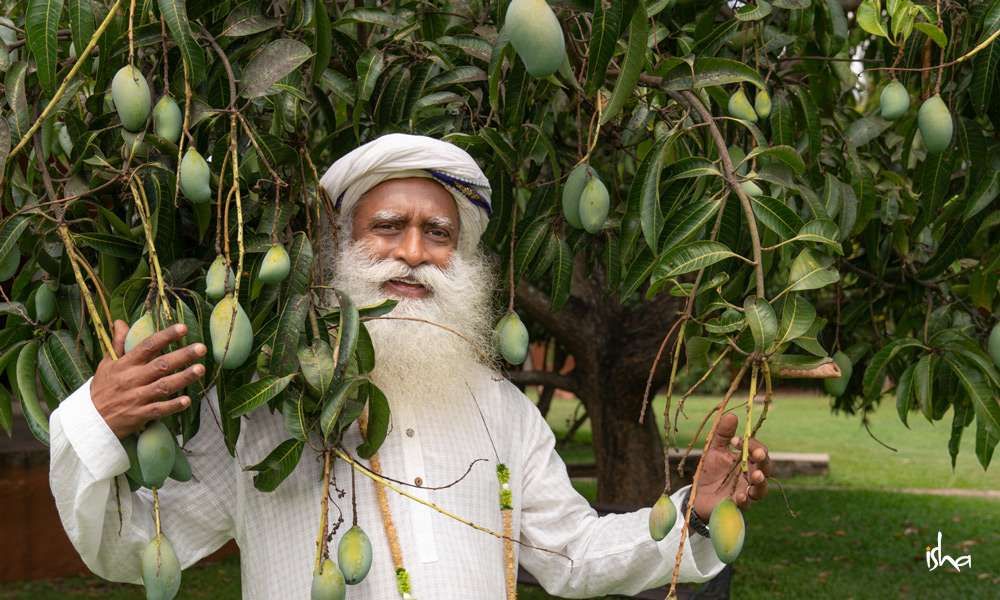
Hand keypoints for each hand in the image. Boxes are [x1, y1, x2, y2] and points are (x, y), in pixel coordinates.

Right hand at [91, 319, 206, 438]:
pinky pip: (159, 410)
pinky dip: (172, 406)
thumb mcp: (107, 363)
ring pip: (163, 386)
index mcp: (125, 364)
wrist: (89, 419)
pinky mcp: (140, 415)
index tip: (183, 328)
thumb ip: (118, 343)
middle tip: (201, 348)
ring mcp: (137, 397)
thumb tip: (121, 321)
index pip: (147, 346)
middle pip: (161, 365)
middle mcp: (133, 379)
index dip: (165, 336)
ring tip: (200, 369)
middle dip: (182, 356)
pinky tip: (187, 400)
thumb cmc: (102, 388)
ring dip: (183, 378)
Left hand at [690, 413, 769, 520]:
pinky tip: (740, 496)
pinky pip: (746, 505)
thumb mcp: (713, 450)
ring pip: (761, 489)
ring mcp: (747, 492)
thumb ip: (722, 434)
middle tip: (757, 454)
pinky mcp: (738, 506)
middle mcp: (751, 476)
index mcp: (747, 460)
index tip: (735, 441)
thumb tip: (731, 415)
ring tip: (755, 476)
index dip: (751, 444)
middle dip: (764, 461)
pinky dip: (744, 500)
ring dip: (760, 482)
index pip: (759, 450)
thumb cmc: (709, 471)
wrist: (697, 495)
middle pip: (766, 468)